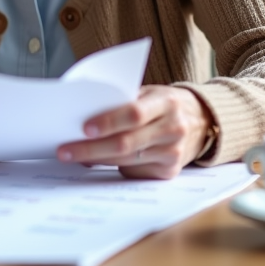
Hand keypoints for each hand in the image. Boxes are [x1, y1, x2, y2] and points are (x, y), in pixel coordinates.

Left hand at [56, 85, 211, 179]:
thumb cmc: (161, 104)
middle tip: (65, 150)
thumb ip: (122, 102)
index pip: (134, 114)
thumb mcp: (148, 93)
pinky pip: (133, 172)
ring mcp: (173, 153)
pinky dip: (110, 167)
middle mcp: (173, 129)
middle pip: (126, 143)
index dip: (108, 121)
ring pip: (126, 160)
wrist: (200, 121)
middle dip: (91, 148)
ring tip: (72, 156)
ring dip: (96, 159)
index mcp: (167, 103)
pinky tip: (94, 162)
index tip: (84, 128)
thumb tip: (83, 120)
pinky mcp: (169, 172)